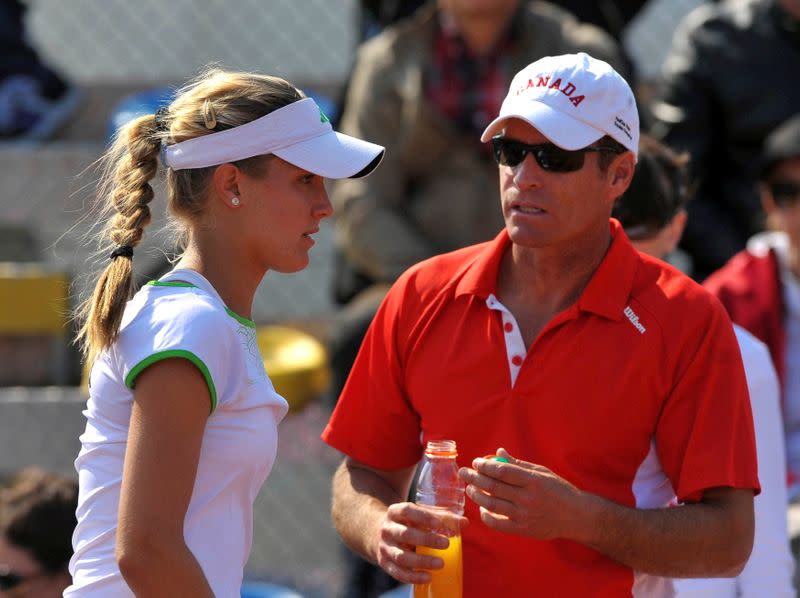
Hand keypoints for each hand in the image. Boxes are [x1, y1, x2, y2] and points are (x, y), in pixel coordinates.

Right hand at [373, 501, 468, 583]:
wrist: (375, 533)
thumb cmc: (405, 523)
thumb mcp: (416, 516)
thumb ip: (440, 517)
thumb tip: (465, 522)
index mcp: (394, 512)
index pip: (406, 511)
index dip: (423, 516)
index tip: (439, 523)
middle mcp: (387, 529)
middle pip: (404, 534)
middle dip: (426, 539)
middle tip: (445, 543)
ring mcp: (384, 547)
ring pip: (401, 556)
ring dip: (421, 561)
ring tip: (440, 564)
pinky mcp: (384, 563)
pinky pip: (398, 573)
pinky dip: (413, 577)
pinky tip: (428, 578)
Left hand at [458, 448, 586, 540]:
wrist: (576, 516)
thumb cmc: (558, 490)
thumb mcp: (542, 472)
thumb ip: (518, 464)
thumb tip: (498, 453)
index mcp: (533, 480)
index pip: (502, 471)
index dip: (485, 466)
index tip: (476, 462)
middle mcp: (527, 498)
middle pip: (493, 487)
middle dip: (473, 478)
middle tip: (463, 472)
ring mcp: (524, 516)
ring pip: (491, 504)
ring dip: (476, 495)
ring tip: (468, 488)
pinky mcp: (523, 530)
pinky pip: (497, 523)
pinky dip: (485, 515)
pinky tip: (481, 507)